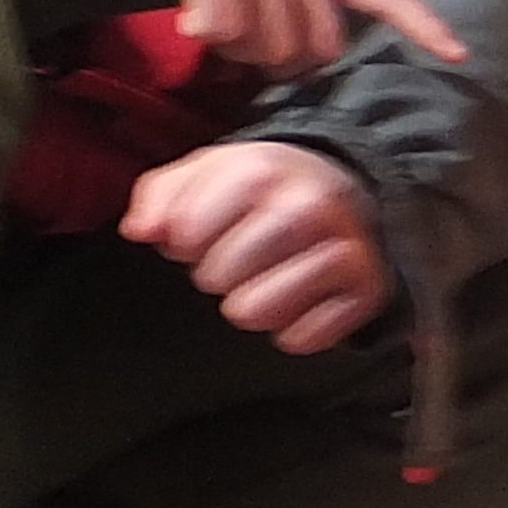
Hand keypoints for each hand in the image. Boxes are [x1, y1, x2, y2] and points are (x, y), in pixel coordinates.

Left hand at [124, 140, 392, 353]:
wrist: (347, 189)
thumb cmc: (263, 189)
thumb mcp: (208, 172)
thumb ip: (161, 194)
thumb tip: (140, 229)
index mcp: (262, 170)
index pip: (187, 232)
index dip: (183, 242)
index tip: (200, 235)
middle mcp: (309, 205)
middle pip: (219, 276)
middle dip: (218, 274)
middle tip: (239, 258)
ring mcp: (344, 248)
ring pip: (256, 312)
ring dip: (250, 305)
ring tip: (263, 281)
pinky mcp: (367, 289)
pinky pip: (302, 337)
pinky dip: (294, 329)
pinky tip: (298, 300)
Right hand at [159, 0, 467, 78]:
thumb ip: (317, 1)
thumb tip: (315, 59)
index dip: (421, 26)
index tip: (458, 55)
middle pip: (316, 51)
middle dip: (286, 62)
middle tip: (256, 35)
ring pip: (266, 50)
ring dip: (242, 52)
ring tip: (228, 19)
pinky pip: (222, 33)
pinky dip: (207, 36)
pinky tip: (197, 17)